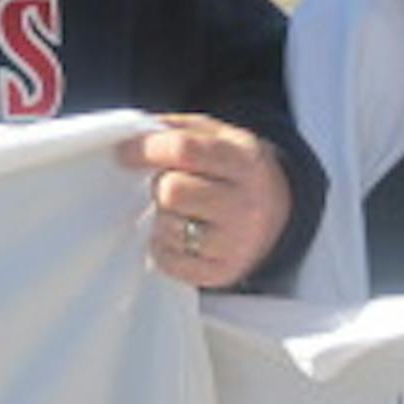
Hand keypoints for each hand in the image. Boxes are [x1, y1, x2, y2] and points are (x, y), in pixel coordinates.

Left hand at [119, 114, 290, 289]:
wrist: (278, 213)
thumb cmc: (230, 169)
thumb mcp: (216, 136)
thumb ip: (175, 130)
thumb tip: (126, 139)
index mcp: (244, 160)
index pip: (185, 150)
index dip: (146, 149)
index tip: (125, 153)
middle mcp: (245, 204)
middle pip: (172, 191)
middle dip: (158, 185)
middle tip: (166, 185)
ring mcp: (236, 243)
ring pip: (167, 227)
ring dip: (162, 217)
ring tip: (179, 211)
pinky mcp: (222, 273)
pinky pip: (168, 260)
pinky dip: (162, 246)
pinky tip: (179, 234)